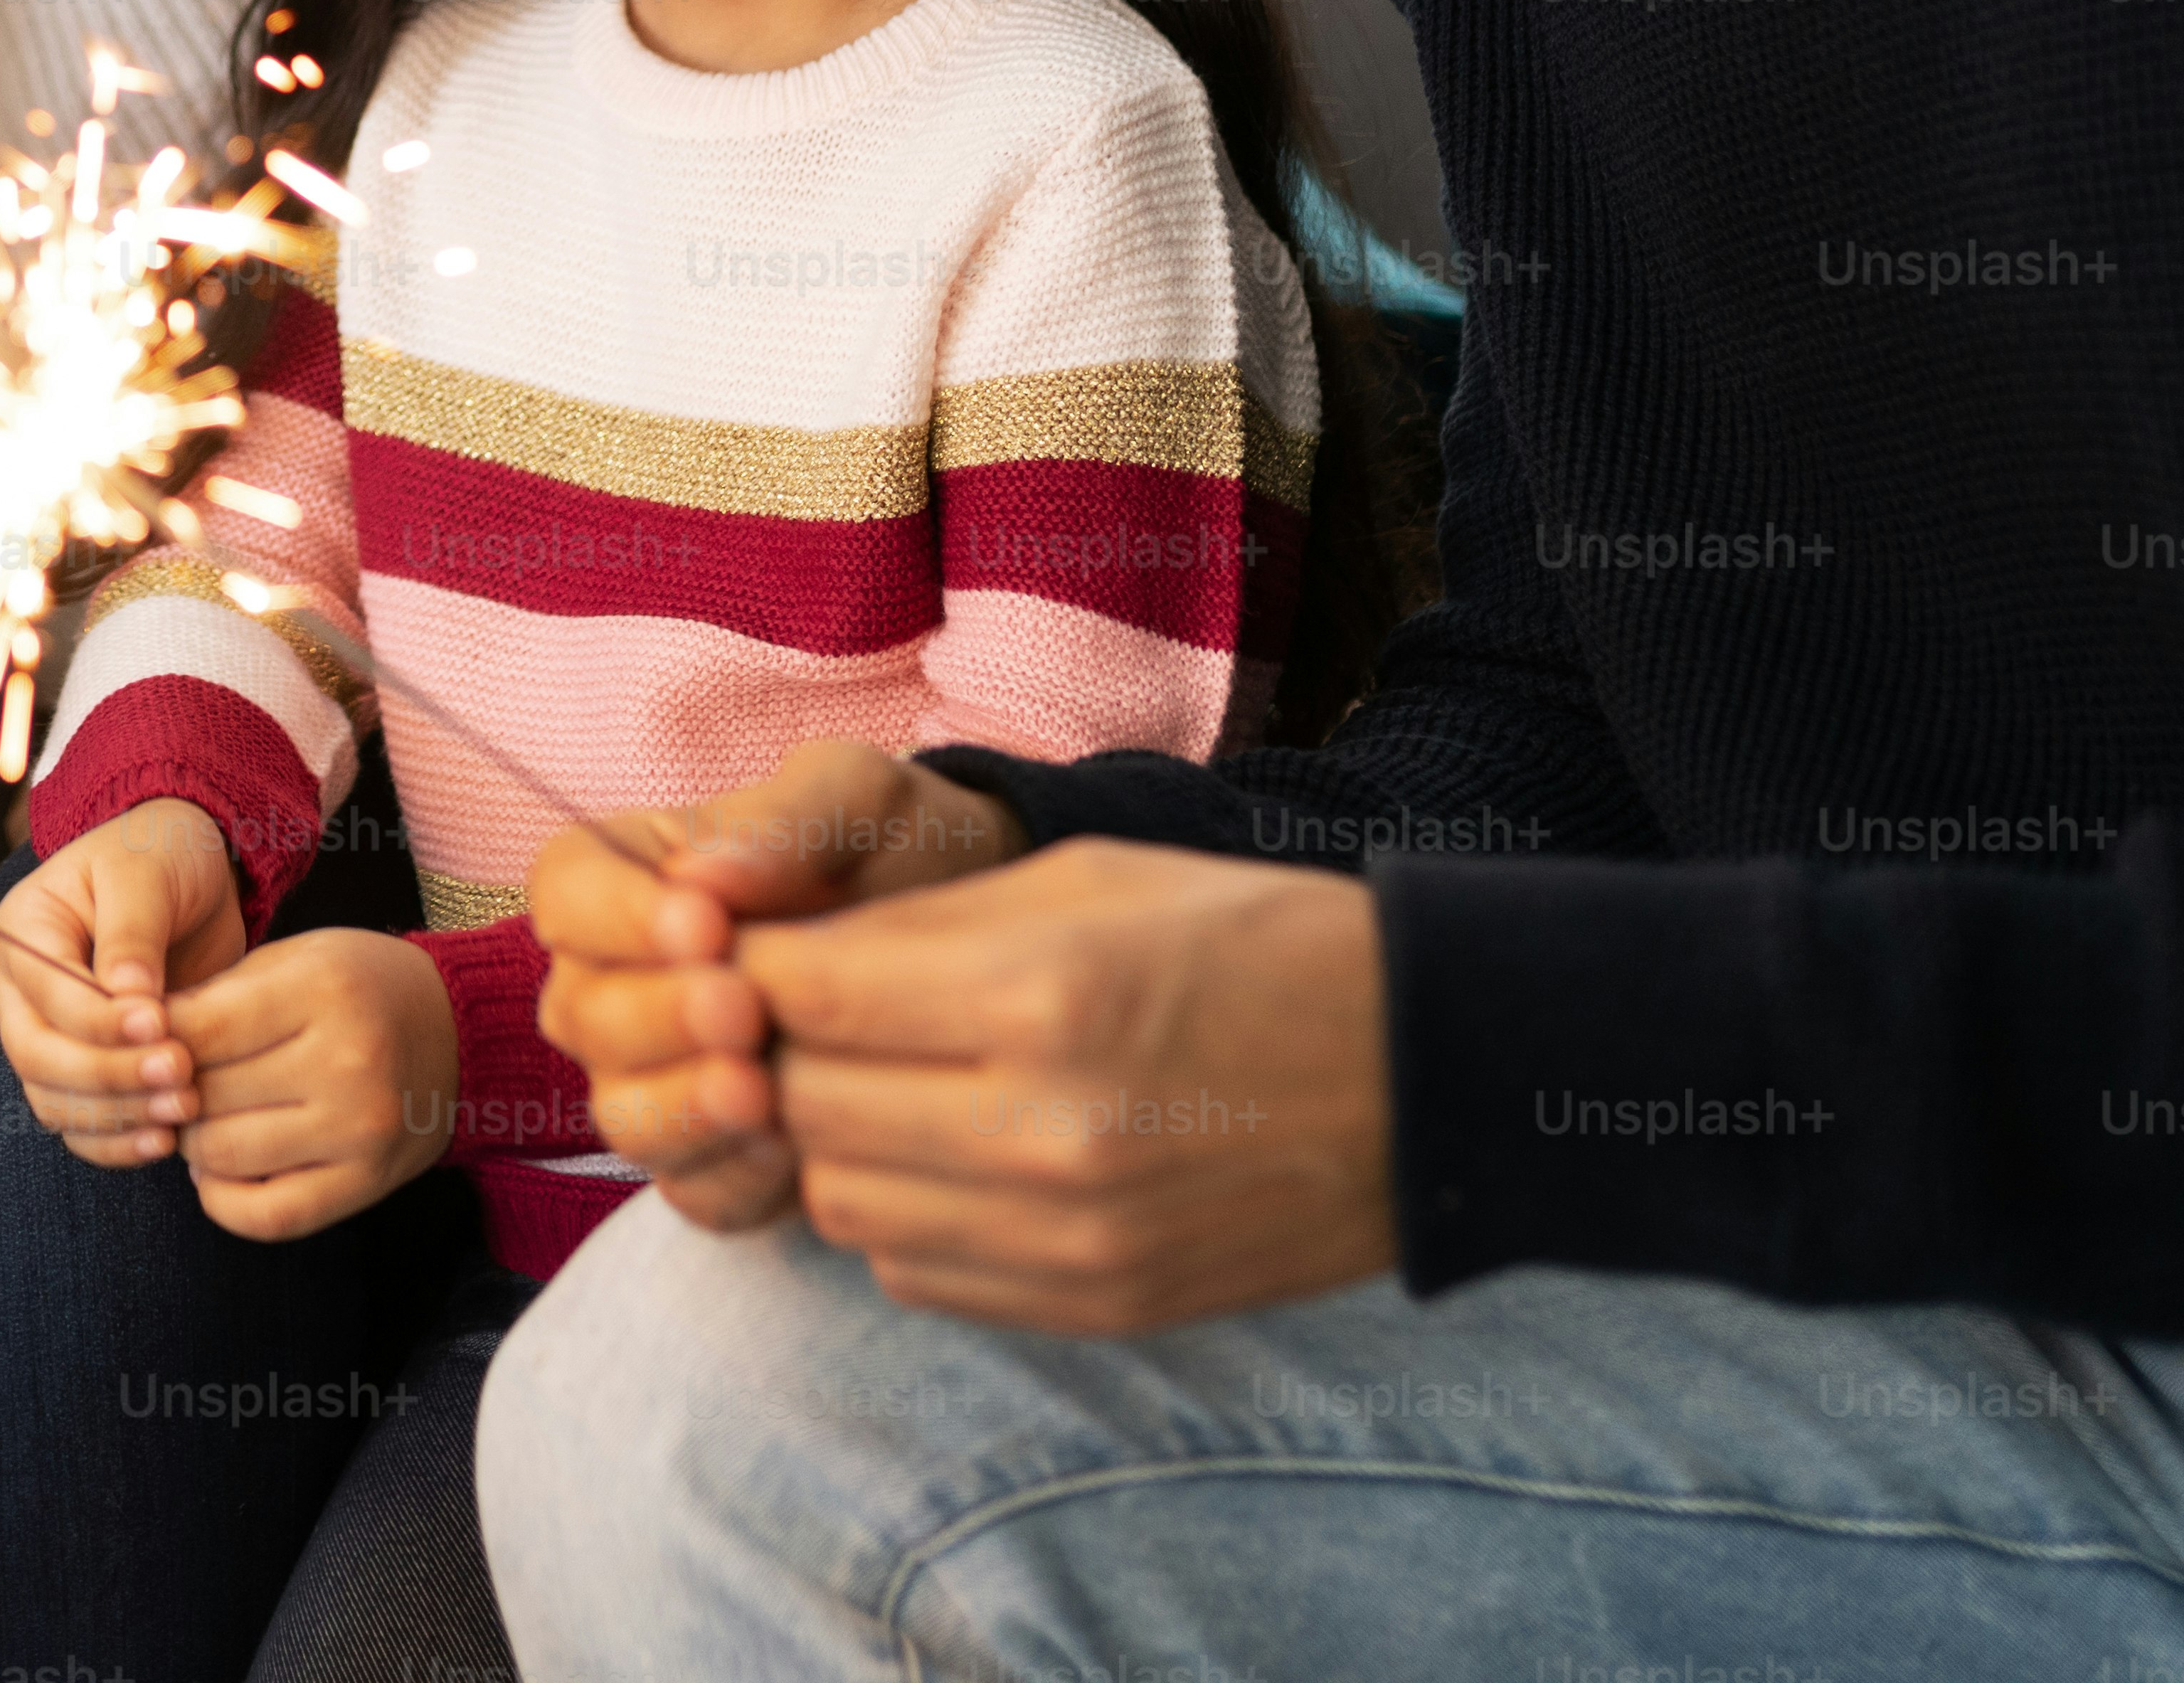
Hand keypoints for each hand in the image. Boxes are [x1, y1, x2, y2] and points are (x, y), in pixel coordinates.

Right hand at [0, 800, 247, 1163]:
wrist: (188, 874)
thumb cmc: (158, 858)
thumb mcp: (144, 873)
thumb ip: (132, 933)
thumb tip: (128, 997)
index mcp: (23, 932)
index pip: (46, 992)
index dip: (99, 1019)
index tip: (161, 1023)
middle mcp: (22, 992)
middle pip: (37, 1057)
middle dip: (107, 1076)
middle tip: (180, 1071)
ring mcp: (49, 1037)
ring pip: (56, 1102)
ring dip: (117, 1116)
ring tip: (185, 1107)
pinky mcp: (87, 1072)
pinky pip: (81, 1128)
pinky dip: (117, 1143)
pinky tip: (166, 1140)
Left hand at [174, 926, 462, 1242]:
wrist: (456, 1032)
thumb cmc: (355, 987)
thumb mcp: (291, 961)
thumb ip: (213, 998)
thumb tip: (131, 1048)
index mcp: (322, 990)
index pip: (197, 1030)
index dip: (153, 1041)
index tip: (145, 1043)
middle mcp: (346, 1062)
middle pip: (203, 1096)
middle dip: (171, 1092)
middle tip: (173, 1084)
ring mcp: (359, 1129)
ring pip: (222, 1156)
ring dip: (193, 1143)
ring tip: (202, 1119)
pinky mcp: (367, 1183)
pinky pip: (267, 1216)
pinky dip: (223, 1200)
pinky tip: (221, 1169)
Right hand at [531, 742, 1019, 1230]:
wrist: (972, 945)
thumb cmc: (895, 848)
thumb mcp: (856, 800)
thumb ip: (783, 821)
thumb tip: (700, 871)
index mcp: (627, 877)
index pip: (568, 894)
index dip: (617, 918)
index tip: (706, 925)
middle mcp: (620, 983)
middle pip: (582, 1014)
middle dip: (656, 1018)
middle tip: (741, 1011)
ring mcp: (660, 1079)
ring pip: (624, 1114)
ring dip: (682, 1108)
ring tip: (758, 1091)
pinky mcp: (716, 1158)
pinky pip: (692, 1190)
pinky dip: (729, 1176)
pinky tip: (787, 1150)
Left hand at [743, 838, 1394, 1332]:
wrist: (1421, 1072)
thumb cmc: (1248, 942)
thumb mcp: (1086, 879)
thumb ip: (920, 923)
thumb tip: (777, 956)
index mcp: (1039, 999)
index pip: (804, 993)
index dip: (762, 963)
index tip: (766, 948)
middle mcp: (1043, 1134)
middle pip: (806, 1103)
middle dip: (788, 1052)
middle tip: (824, 1017)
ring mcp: (1069, 1239)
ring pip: (844, 1202)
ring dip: (841, 1139)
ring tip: (895, 1085)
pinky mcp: (1095, 1304)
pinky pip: (914, 1274)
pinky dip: (905, 1215)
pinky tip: (954, 1157)